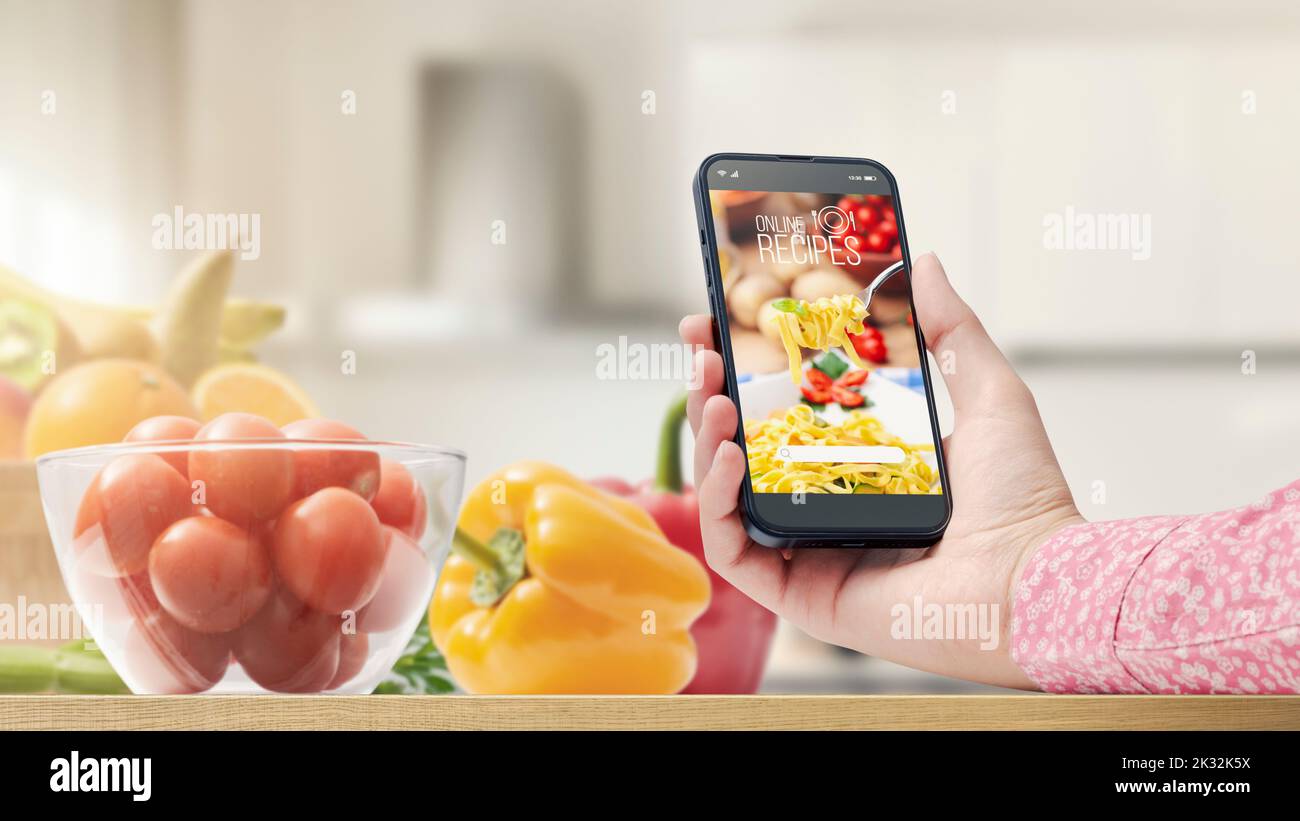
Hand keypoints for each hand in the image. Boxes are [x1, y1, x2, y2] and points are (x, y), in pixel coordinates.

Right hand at [680, 253, 1082, 688]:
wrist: (1033, 580)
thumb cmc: (1023, 500)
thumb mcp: (988, 393)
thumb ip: (951, 329)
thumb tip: (926, 262)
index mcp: (861, 463)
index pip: (782, 411)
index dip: (743, 369)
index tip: (720, 324)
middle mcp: (826, 507)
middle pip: (741, 447)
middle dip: (711, 394)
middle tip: (702, 349)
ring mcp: (808, 552)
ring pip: (724, 495)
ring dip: (704, 440)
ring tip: (714, 395)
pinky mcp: (798, 595)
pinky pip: (731, 551)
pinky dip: (714, 502)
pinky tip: (725, 456)